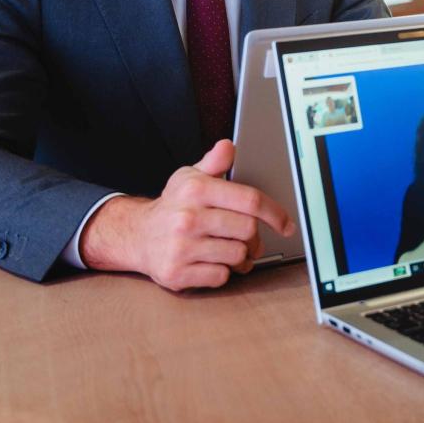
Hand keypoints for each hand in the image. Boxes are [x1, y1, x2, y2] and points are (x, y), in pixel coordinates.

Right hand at [79, 139, 294, 291]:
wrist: (137, 236)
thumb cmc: (172, 206)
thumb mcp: (189, 177)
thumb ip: (213, 163)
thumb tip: (228, 146)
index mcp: (195, 190)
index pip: (250, 201)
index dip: (275, 213)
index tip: (286, 223)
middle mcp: (187, 218)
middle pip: (248, 230)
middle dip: (255, 238)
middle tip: (250, 240)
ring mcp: (181, 247)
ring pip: (237, 255)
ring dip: (241, 257)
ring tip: (231, 251)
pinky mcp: (176, 273)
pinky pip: (220, 276)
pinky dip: (223, 272)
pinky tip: (213, 262)